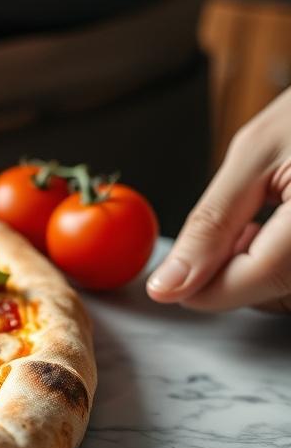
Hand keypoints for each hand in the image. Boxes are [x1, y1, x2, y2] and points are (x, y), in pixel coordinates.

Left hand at [147, 89, 290, 311]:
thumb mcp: (255, 154)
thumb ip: (211, 224)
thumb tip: (171, 282)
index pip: (260, 278)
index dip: (203, 286)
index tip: (169, 282)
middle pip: (276, 294)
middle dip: (234, 274)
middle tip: (229, 231)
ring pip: (289, 293)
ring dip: (260, 270)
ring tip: (259, 222)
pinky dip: (282, 263)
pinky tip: (279, 229)